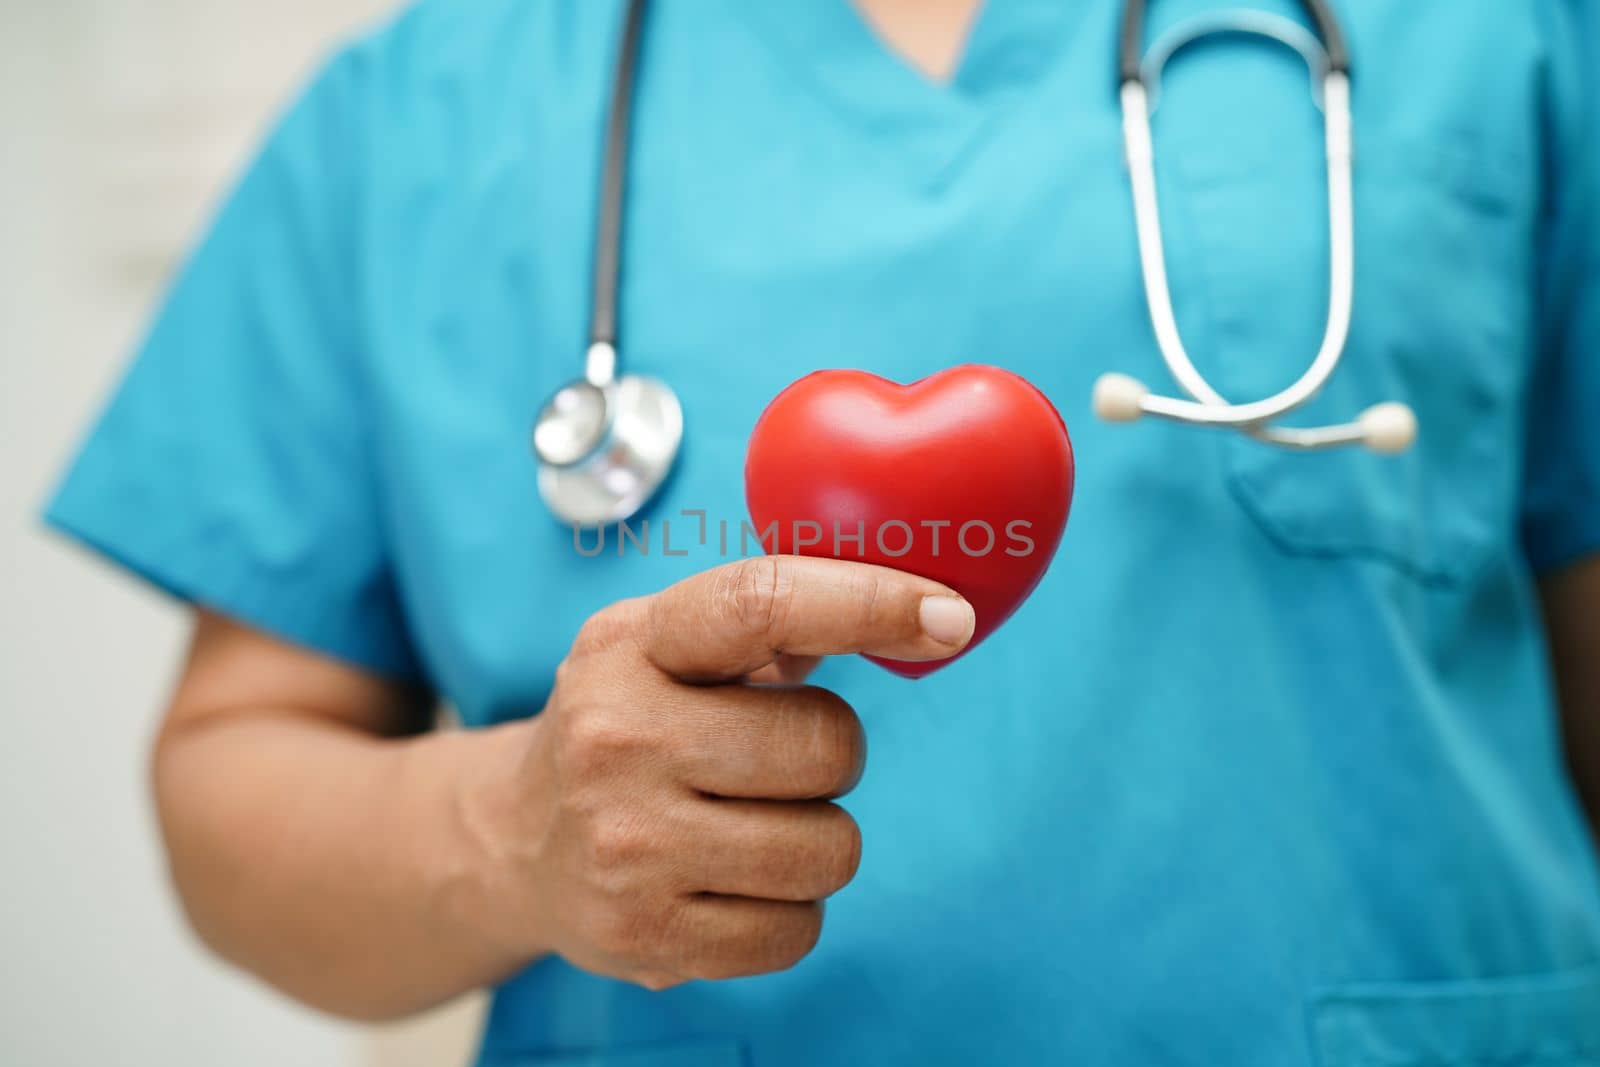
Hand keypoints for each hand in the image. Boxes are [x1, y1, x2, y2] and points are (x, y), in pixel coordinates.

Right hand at [476, 556, 974, 989]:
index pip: (761, 603)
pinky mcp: (644, 936)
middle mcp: (617, 738)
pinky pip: (797, 930)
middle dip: (829, 757)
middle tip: (773, 762)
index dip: (868, 602)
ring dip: (816, 839)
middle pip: (827, 747)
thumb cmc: (629, 724)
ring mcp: (626, 844)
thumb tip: (917, 611)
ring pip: (827, 849)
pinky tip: (730, 883)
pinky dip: (788, 910)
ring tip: (749, 824)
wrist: (516, 841)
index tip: (948, 616)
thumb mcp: (665, 646)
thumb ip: (773, 622)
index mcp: (631, 646)